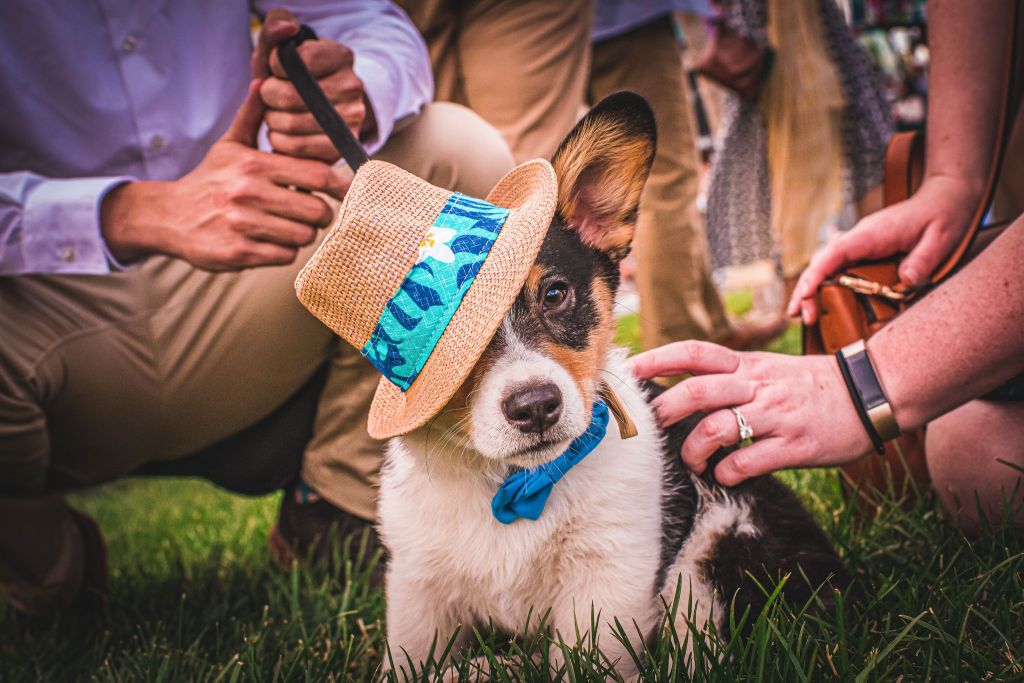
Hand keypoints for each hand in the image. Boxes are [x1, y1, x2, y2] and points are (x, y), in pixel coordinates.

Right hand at [101, 80, 348, 269]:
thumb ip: (252, 117)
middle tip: (313, 212)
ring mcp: (243, 225)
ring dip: (302, 233)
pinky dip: (284, 251)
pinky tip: (270, 240)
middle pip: (317, 211)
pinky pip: (285, 257)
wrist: (168, 216)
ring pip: (304, 236)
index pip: (318, 175)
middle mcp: (249, 193)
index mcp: (254, 164)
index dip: (339, 185)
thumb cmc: (209, 180)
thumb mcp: (229, 145)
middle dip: (321, 214)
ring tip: (289, 225)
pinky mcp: (238, 253)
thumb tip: (265, 81)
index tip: (343, 191)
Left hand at [254, 8, 372, 162]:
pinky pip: (296, 147)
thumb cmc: (290, 76)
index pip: (297, 61)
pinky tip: (282, 133)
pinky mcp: (340, 147)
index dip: (275, 67)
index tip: (275, 70)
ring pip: (290, 123)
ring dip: (271, 120)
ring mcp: (351, 120)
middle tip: (270, 96)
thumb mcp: (280, 47)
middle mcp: (353, 87)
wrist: (310, 110)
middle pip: (288, 95)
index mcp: (341, 56)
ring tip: (276, 114)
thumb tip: (288, 30)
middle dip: (268, 97)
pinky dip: (280, 141)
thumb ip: (276, 26)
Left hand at [629, 341, 873, 484]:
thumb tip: (684, 389)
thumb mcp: (768, 369)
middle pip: (697, 391)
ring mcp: (776, 414)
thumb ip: (730, 376)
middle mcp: (757, 385)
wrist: (869, 393)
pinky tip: (726, 475)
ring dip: (694, 450)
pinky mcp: (794, 445)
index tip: (631, 373)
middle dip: (665, 412)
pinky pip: (748, 460)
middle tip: (651, 430)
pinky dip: (728, 472)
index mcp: (748, 364)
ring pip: (717, 428)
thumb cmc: (809, 386)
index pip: (694, 353)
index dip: (658, 360)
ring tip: (693, 461)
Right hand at [787, 175, 980, 324]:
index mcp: (872, 234)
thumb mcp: (942, 238)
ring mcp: (859, 245)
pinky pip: (837, 268)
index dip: (817, 273)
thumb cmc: (944, 215)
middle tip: (802, 317)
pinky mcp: (863, 252)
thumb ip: (924, 260)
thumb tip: (906, 281)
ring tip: (804, 317)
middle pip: (821, 262)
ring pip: (825, 266)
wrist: (944, 197)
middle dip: (806, 289)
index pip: (835, 253)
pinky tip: (819, 303)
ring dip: (811, 290)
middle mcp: (858, 238)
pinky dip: (824, 285)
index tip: (805, 294)